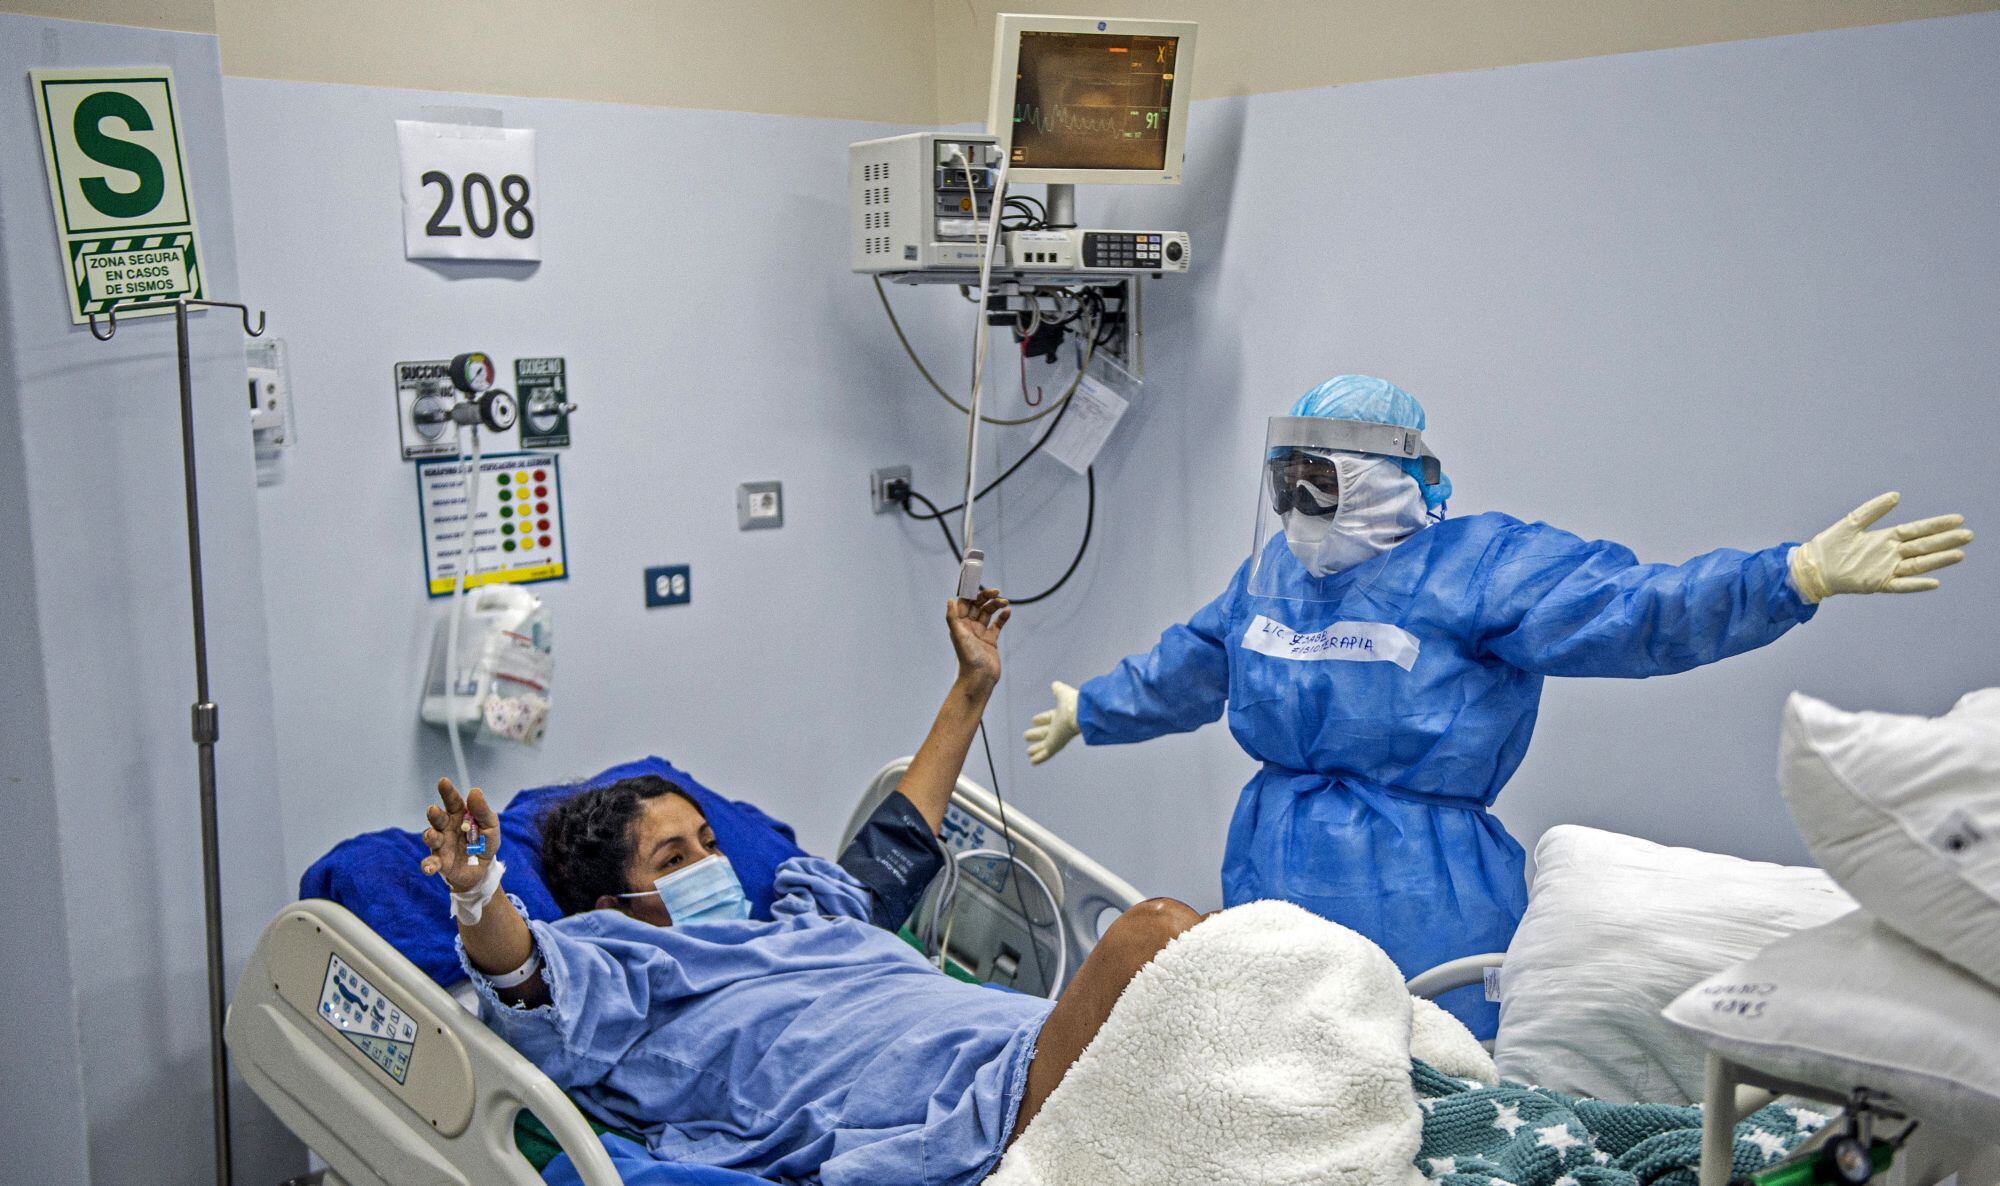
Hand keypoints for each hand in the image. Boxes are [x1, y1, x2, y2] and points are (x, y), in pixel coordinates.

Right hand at [421, 777, 500, 892]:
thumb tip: (474, 791)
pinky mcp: (440, 863)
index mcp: (459, 816)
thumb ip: (482, 810)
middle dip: (434, 814)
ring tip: (431, 834)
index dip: (447, 791)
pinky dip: (428, 865)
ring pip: (431, 838)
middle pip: (438, 818)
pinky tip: (431, 867)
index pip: (452, 801)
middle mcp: (446, 828)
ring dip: (429, 836)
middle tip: (433, 810)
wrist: (484, 870)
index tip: (443, 781)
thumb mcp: (490, 825)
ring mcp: (441, 845)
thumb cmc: (484, 842)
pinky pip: (430, 863)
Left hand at [948, 587, 1009, 688]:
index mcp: (960, 624)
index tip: (981, 585)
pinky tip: (1008, 612)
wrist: (980, 677)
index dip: (972, 593)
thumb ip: (953, 617)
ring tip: (1005, 602)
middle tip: (997, 592)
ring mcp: (981, 632)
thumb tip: (950, 600)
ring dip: (996, 605)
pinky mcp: (991, 640)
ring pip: (988, 613)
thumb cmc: (968, 657)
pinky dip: (1002, 617)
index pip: (965, 603)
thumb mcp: (958, 635)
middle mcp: (969, 626)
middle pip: (978, 605)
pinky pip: (997, 624)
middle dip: (986, 597)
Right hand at [1024, 681, 1079, 764]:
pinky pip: (1046, 753)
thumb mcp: (1063, 692)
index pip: (1049, 717)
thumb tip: (1055, 684)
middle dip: (1037, 734)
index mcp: (1061, 715)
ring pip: (1045, 745)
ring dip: (1036, 749)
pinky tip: (1032, 761)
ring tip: (1028, 752)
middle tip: (1026, 736)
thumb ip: (1058, 689)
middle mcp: (1059, 727)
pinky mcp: (1055, 745)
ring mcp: (1057, 738)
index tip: (1033, 720)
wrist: (1080, 714)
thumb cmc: (1073, 702)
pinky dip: (1039, 758)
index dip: (1042, 718)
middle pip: (1046, 732)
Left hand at [1790, 492, 1972, 602]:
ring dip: (1938, 560)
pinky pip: (1901, 585)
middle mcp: (1891, 554)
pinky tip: (1934, 582)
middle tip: (1969, 535)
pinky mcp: (1878, 584)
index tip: (1958, 519)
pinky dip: (1916, 584)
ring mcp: (1886, 570)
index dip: (1937, 525)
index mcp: (1886, 538)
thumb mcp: (1852, 522)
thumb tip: (1897, 495)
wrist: (1813, 567)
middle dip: (1946, 540)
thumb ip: (1873, 509)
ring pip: (1918, 564)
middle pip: (1924, 546)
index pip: (1918, 530)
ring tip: (1960, 554)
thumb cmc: (1830, 545)